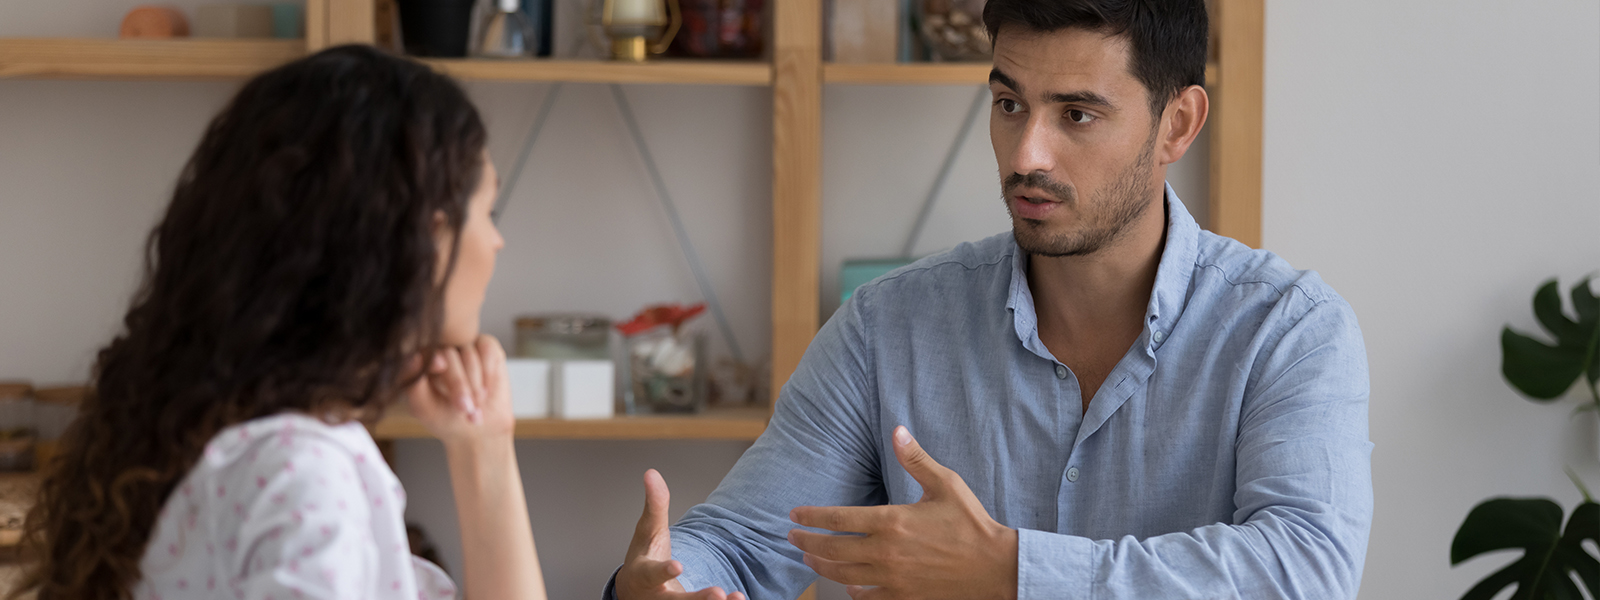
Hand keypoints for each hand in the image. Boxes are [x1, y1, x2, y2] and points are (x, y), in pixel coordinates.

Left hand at [405, 335, 514, 447]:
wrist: (481, 427)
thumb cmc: (447, 418)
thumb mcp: (424, 408)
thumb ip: (413, 385)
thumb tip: (415, 357)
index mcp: (420, 362)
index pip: (421, 351)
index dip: (431, 357)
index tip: (439, 366)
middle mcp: (440, 349)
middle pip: (447, 354)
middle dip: (458, 383)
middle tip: (464, 408)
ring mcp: (463, 345)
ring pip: (469, 354)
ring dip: (475, 385)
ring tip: (475, 406)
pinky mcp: (485, 346)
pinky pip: (487, 351)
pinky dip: (488, 373)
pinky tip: (485, 391)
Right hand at [617, 470, 746, 599]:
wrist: (636, 592)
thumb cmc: (643, 557)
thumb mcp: (647, 530)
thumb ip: (654, 505)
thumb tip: (652, 473)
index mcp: (644, 575)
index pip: (651, 574)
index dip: (663, 571)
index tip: (678, 566)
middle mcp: (657, 597)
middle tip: (717, 594)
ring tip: (736, 598)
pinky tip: (739, 599)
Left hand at [788, 426, 1018, 599]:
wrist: (995, 566)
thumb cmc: (971, 522)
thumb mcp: (945, 484)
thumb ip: (915, 459)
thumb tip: (897, 429)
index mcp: (892, 521)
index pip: (837, 518)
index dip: (811, 517)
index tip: (794, 515)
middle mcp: (886, 552)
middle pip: (831, 549)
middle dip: (805, 543)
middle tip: (792, 538)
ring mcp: (893, 578)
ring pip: (842, 575)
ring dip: (821, 567)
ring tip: (809, 559)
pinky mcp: (903, 597)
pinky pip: (866, 598)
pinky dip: (851, 592)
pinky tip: (846, 586)